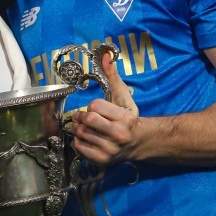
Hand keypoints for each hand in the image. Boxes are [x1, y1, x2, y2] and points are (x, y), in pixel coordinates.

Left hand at [67, 51, 139, 165]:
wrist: (137, 143)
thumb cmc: (127, 118)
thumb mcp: (123, 97)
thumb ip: (112, 77)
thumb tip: (104, 55)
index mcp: (124, 118)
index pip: (95, 106)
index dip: (92, 106)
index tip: (96, 108)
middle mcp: (119, 135)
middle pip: (88, 121)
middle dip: (82, 117)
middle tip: (84, 117)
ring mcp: (110, 149)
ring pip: (81, 134)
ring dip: (79, 128)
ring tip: (86, 127)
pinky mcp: (102, 160)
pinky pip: (79, 147)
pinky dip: (78, 141)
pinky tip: (87, 138)